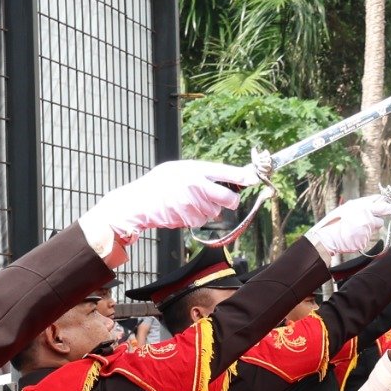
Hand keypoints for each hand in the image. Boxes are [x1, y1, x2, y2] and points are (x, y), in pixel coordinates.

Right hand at [80, 160, 254, 246]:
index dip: (241, 177)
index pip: (223, 172)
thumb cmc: (157, 185)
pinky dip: (194, 219)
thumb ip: (198, 174)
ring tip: (188, 203)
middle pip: (227, 198)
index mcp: (192, 169)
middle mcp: (194, 184)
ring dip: (207, 211)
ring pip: (214, 212)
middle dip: (230, 202)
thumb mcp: (176, 171)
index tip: (254, 179)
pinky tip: (181, 212)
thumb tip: (225, 179)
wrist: (136, 202)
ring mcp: (191, 202)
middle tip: (227, 201)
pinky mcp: (187, 216)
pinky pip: (201, 221)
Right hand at [305, 194, 390, 258]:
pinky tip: (356, 235)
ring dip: (371, 226)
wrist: (330, 237)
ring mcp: (367, 226)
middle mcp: (366, 214)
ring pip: (377, 225)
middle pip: (384, 210)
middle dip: (388, 210)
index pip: (378, 199)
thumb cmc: (337, 222)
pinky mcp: (366, 237)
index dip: (386, 201)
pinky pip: (370, 235)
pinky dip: (365, 235)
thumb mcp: (348, 208)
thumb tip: (374, 203)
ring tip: (358, 227)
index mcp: (360, 205)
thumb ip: (362, 206)